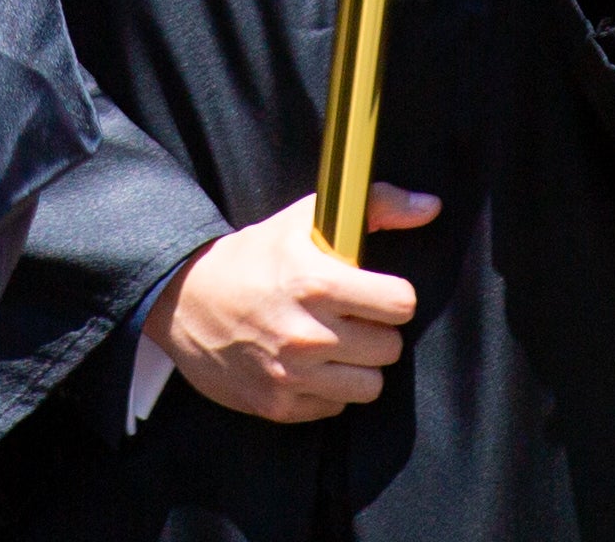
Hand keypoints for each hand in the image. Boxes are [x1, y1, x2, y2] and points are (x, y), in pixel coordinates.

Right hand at [152, 192, 433, 420]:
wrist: (183, 301)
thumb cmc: (253, 257)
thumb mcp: (306, 220)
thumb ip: (374, 208)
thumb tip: (431, 207)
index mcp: (316, 282)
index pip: (401, 303)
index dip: (392, 295)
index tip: (374, 292)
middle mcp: (307, 334)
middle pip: (390, 348)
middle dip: (375, 330)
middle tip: (350, 318)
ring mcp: (292, 376)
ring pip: (371, 386)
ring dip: (358, 366)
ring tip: (336, 345)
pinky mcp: (279, 406)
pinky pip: (336, 408)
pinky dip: (328, 390)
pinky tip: (308, 366)